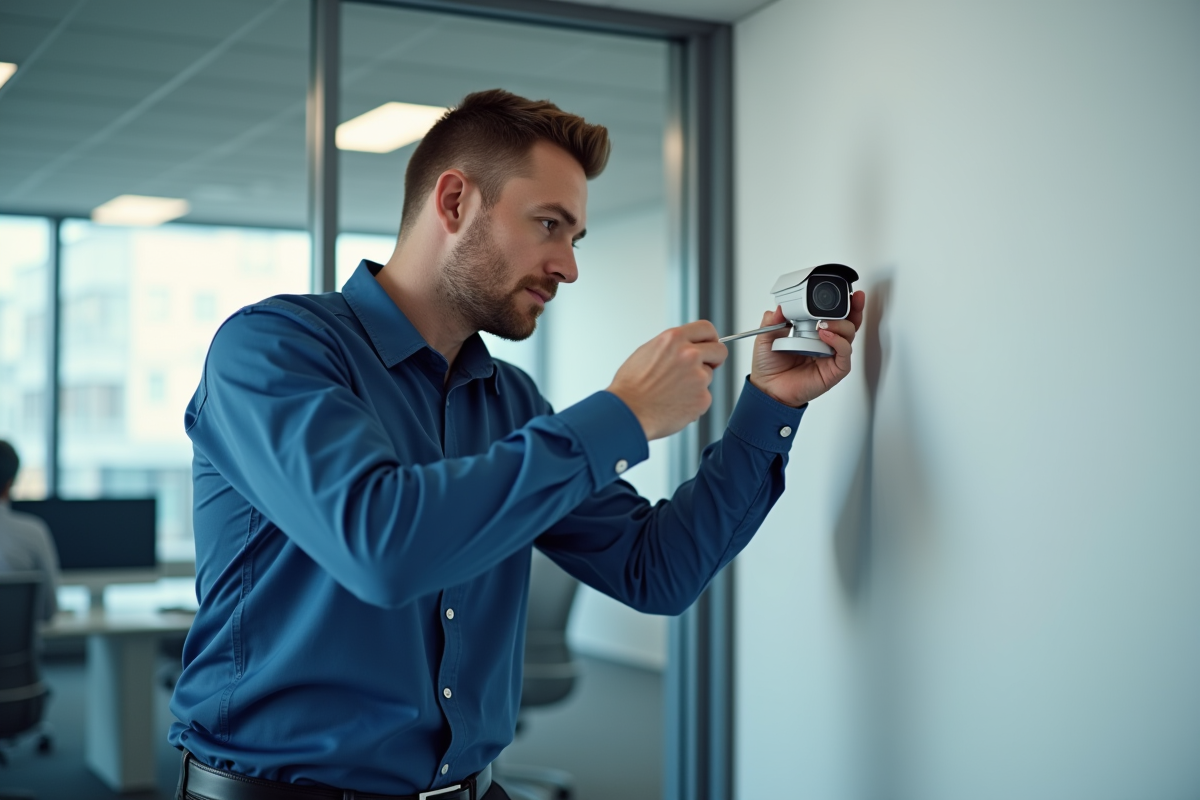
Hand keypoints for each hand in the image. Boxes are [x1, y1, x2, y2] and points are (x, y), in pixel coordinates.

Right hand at [608, 320, 728, 440]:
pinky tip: (674, 404)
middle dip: (714, 359)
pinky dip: (693, 402)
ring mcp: (699, 377)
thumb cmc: (631, 386)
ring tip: (672, 393)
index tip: (710, 345)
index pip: (707, 328)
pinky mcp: (703, 399)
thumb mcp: (647, 352)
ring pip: (708, 377)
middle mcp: (689, 355)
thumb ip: (671, 347)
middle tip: (703, 368)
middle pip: (719, 351)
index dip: (711, 338)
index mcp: (674, 339)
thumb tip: (685, 347)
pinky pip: (704, 398)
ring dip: (697, 384)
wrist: (628, 412)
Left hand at [749, 291, 865, 406]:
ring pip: (849, 335)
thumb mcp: (765, 338)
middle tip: (852, 298)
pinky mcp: (834, 370)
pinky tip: (826, 336)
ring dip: (840, 325)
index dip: (841, 303)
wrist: (767, 389)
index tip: (842, 290)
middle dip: (854, 308)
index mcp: (812, 331)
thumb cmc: (769, 366)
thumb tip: (780, 307)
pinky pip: (844, 353)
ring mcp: (831, 356)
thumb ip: (772, 321)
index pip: (833, 314)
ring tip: (823, 324)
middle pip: (849, 322)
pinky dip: (839, 342)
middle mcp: (825, 342)